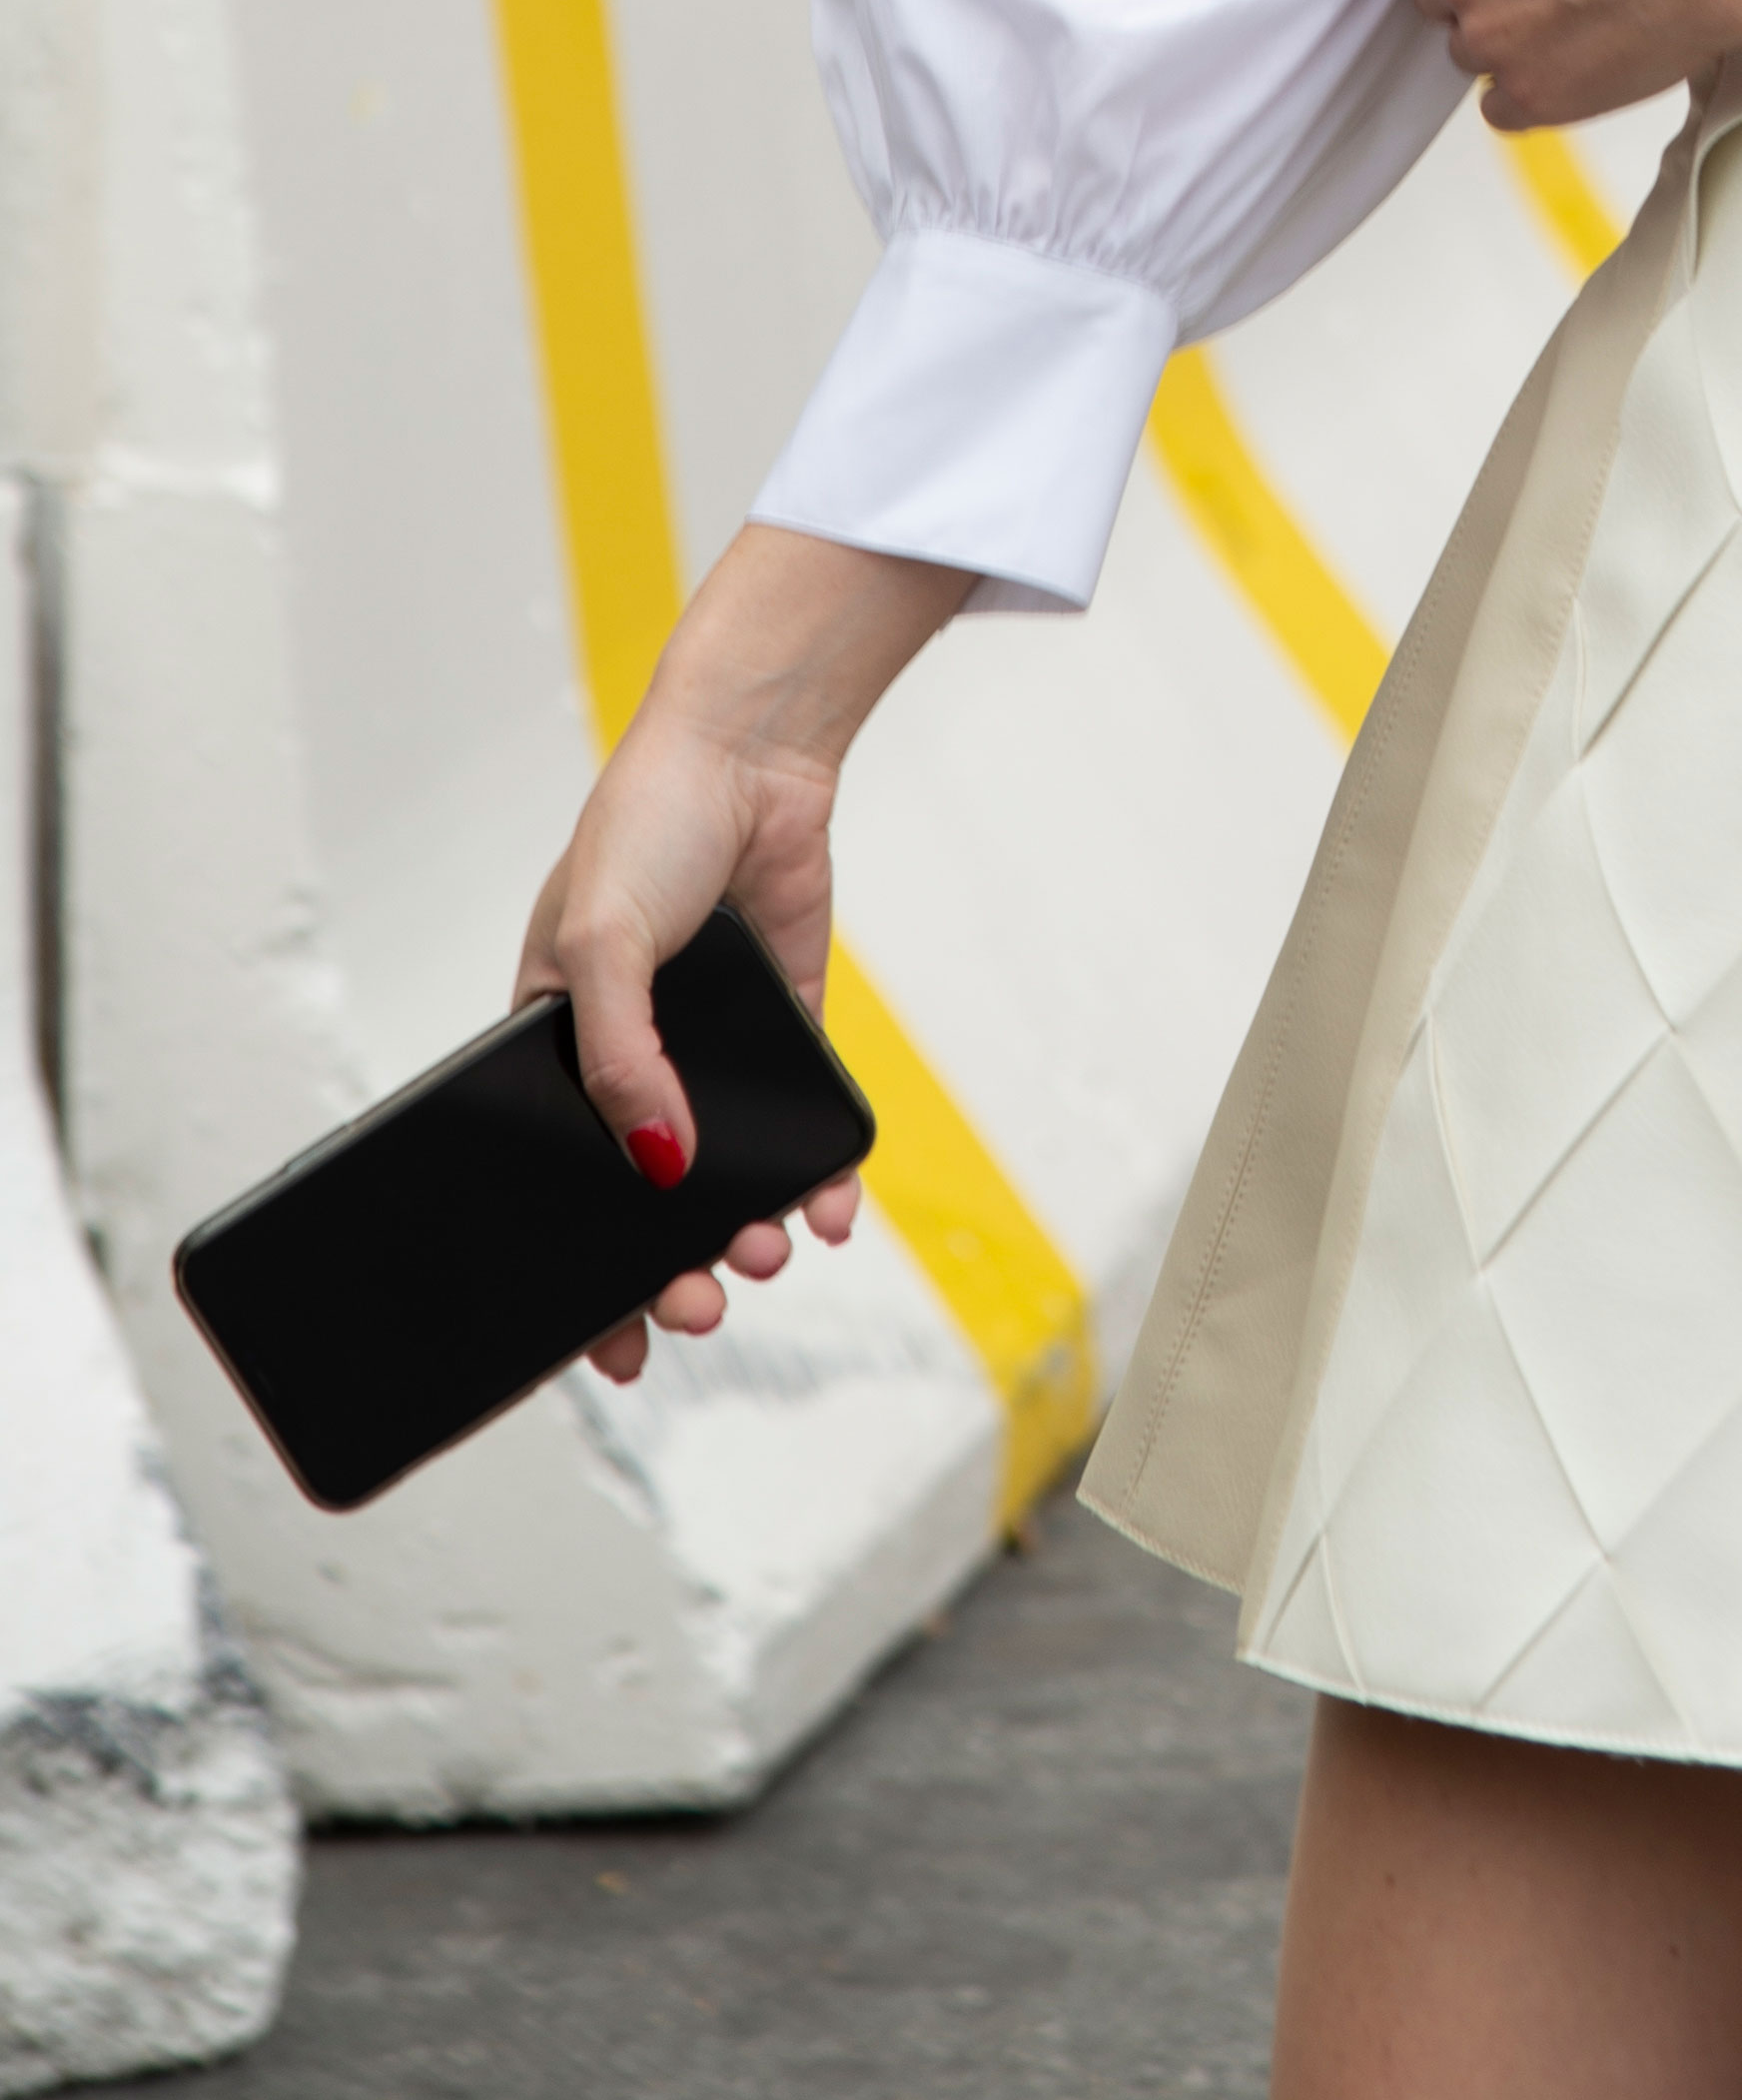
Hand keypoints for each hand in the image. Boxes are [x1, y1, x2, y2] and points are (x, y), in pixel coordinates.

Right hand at [513, 523, 963, 1384]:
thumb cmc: (644, 828)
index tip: (604, 1349)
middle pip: (644, 1194)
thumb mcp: (599, 944)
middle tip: (703, 1306)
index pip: (553, 1180)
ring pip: (726, 1170)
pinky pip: (801, 1120)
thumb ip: (620, 1060)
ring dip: (746, 1226)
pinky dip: (819, 1171)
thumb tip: (661, 1170)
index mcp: (551, 1044)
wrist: (751, 750)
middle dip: (668, 1267)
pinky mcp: (787, 1024)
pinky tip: (833, 1209)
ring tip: (769, 1254)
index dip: (571, 1268)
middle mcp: (630, 1056)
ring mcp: (711, 1045)